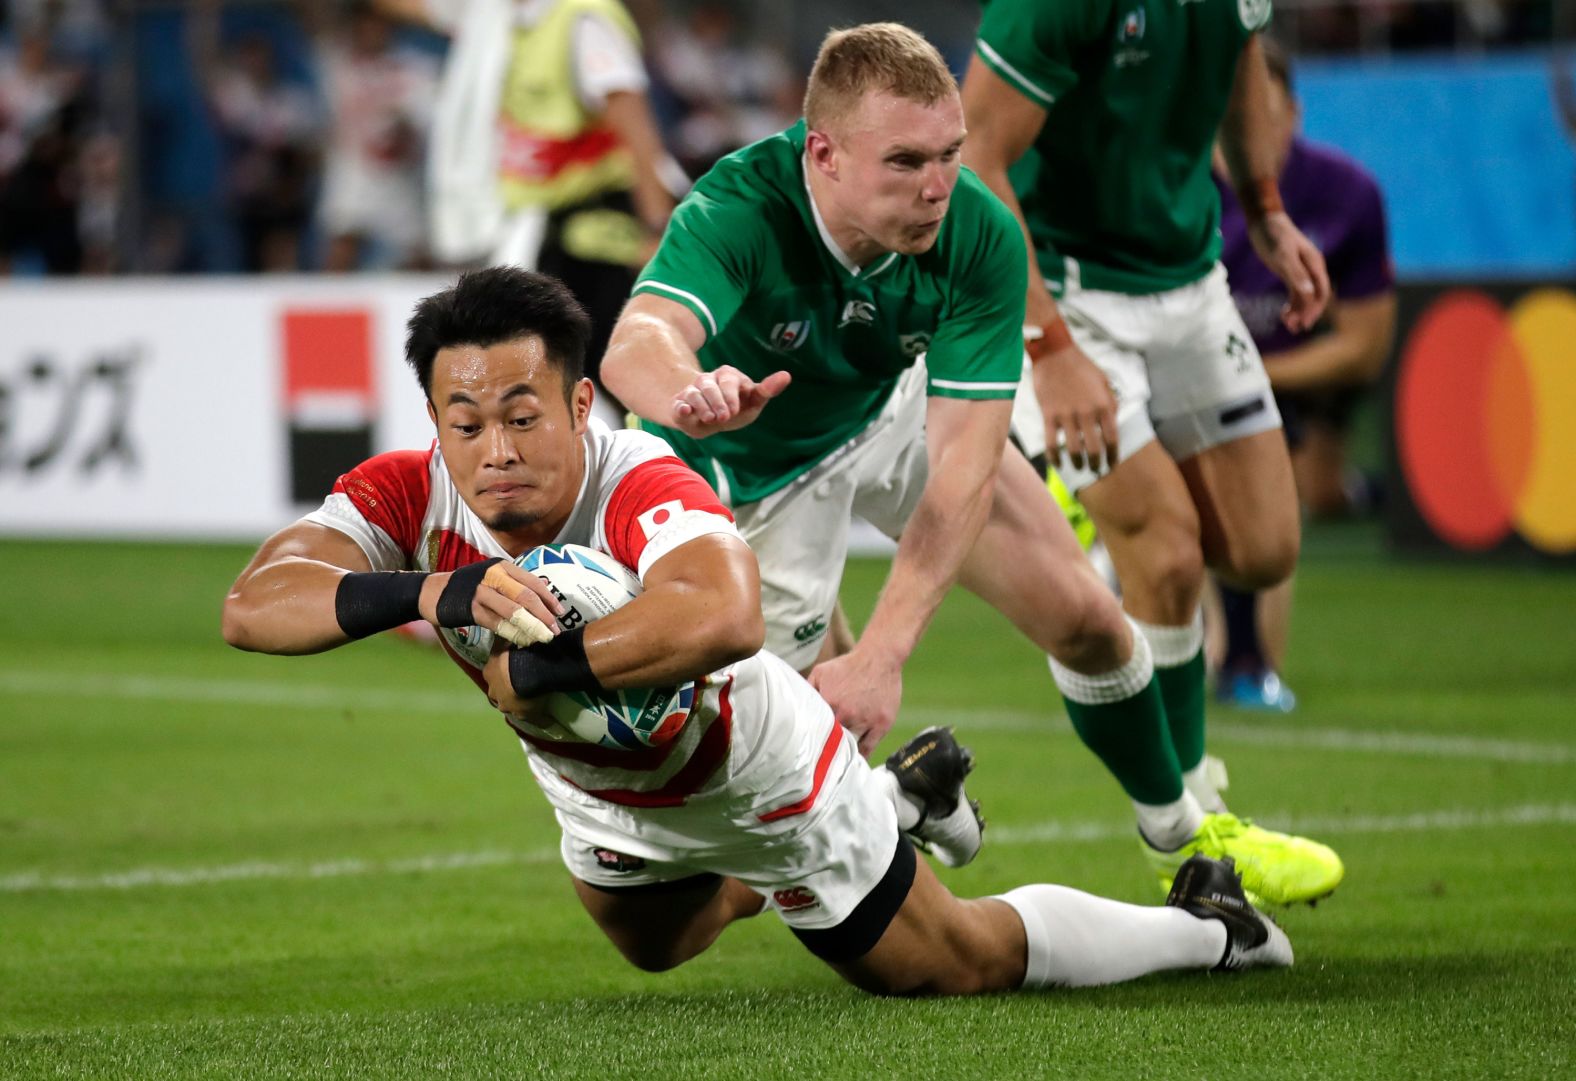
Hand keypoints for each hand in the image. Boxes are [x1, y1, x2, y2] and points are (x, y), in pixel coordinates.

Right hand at [421, 560, 563, 645]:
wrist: (433, 591)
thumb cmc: (468, 585)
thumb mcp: (492, 576)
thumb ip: (515, 582)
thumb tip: (544, 586)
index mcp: (502, 566)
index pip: (533, 582)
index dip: (549, 599)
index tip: (560, 613)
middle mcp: (493, 576)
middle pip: (526, 597)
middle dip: (544, 615)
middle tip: (555, 629)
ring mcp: (481, 592)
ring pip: (514, 612)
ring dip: (532, 627)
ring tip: (543, 637)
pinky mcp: (472, 609)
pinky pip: (498, 624)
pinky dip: (513, 633)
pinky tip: (523, 640)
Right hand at [671, 366, 791, 437]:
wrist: (709, 422)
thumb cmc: (736, 409)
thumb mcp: (753, 401)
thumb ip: (767, 390)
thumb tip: (787, 375)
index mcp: (728, 375)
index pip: (729, 381)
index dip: (731, 396)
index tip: (734, 411)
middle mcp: (708, 380)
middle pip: (710, 386)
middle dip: (718, 402)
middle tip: (724, 418)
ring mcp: (693, 391)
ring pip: (694, 394)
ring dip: (703, 407)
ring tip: (710, 419)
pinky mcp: (680, 404)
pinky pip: (679, 404)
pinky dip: (681, 408)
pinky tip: (686, 411)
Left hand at [810, 647, 903, 758]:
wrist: (879, 657)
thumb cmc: (848, 665)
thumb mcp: (821, 672)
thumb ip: (806, 689)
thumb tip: (792, 704)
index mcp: (829, 702)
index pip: (815, 729)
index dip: (811, 739)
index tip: (806, 749)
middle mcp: (847, 714)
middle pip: (833, 741)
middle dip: (825, 749)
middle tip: (818, 760)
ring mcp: (866, 720)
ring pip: (851, 747)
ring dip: (843, 753)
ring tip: (834, 763)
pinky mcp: (882, 724)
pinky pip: (869, 748)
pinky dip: (860, 756)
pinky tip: (853, 761)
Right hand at [1031, 343, 1117, 474]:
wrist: (1055, 353)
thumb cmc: (1081, 366)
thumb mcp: (1103, 381)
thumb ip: (1110, 402)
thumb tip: (1113, 421)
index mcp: (1103, 405)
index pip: (1112, 438)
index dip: (1113, 455)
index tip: (1112, 464)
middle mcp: (1087, 413)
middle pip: (1094, 449)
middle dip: (1096, 464)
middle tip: (1096, 470)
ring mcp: (1067, 415)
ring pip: (1074, 449)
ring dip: (1077, 463)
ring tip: (1079, 468)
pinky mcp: (1049, 415)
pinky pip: (1052, 443)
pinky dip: (1055, 457)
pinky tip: (1058, 463)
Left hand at [1248, 211, 1330, 333]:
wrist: (1264, 220)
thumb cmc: (1273, 235)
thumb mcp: (1282, 255)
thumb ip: (1295, 274)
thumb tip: (1308, 293)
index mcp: (1314, 264)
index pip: (1321, 292)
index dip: (1315, 309)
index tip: (1304, 323)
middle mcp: (1312, 268)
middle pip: (1315, 297)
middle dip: (1307, 313)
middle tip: (1294, 328)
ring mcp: (1302, 270)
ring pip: (1305, 296)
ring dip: (1299, 311)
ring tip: (1287, 325)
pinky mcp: (1291, 271)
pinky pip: (1296, 292)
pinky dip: (1292, 304)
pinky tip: (1284, 314)